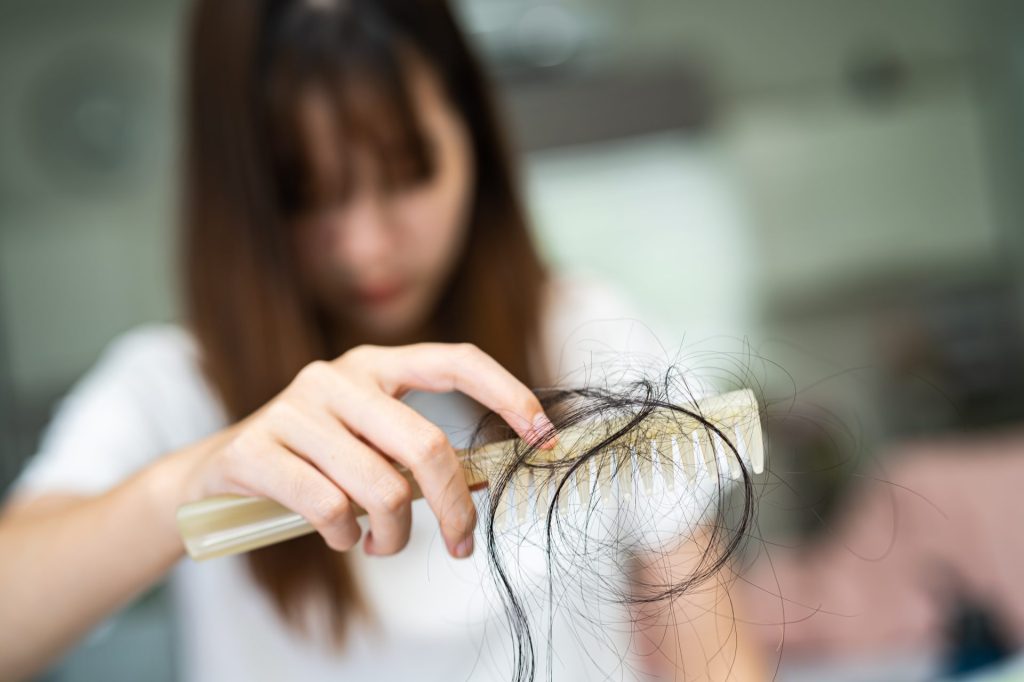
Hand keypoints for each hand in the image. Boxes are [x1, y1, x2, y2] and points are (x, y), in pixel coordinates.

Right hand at [181, 343, 552, 558]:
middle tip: (461, 544)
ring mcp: (294, 408)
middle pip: (426, 446)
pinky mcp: (255, 448)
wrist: (216, 471)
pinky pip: (330, 509)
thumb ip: (419, 455)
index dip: (508, 394)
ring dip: (394, 536)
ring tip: (381, 543)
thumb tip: (485, 480)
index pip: (456, 361)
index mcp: (375, 364)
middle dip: (455, 509)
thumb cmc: (314, 461)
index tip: (544, 436)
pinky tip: (342, 537)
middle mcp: (337, 376)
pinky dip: (347, 538)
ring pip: (381, 489)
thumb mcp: (370, 445)